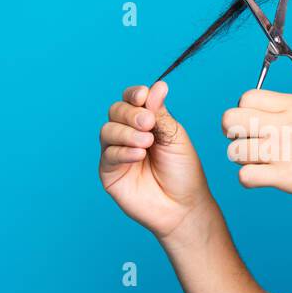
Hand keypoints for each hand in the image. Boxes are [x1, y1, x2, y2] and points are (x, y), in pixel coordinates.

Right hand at [99, 80, 215, 240]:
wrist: (183, 206)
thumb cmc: (183, 172)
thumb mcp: (175, 137)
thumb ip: (161, 114)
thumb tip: (157, 85)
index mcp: (145, 121)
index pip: (132, 100)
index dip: (134, 94)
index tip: (144, 96)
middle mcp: (127, 133)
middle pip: (116, 111)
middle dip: (131, 114)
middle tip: (148, 123)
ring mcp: (116, 152)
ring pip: (108, 130)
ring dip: (127, 132)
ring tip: (147, 142)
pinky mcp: (109, 172)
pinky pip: (108, 155)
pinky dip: (123, 151)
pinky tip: (139, 155)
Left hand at [221, 77, 291, 215]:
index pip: (246, 98)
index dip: (246, 111)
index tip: (258, 124)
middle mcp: (283, 125)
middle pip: (229, 120)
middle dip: (235, 133)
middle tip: (251, 144)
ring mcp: (281, 151)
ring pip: (233, 150)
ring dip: (242, 160)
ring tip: (260, 165)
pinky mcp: (282, 177)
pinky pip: (245, 176)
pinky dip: (250, 180)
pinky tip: (264, 180)